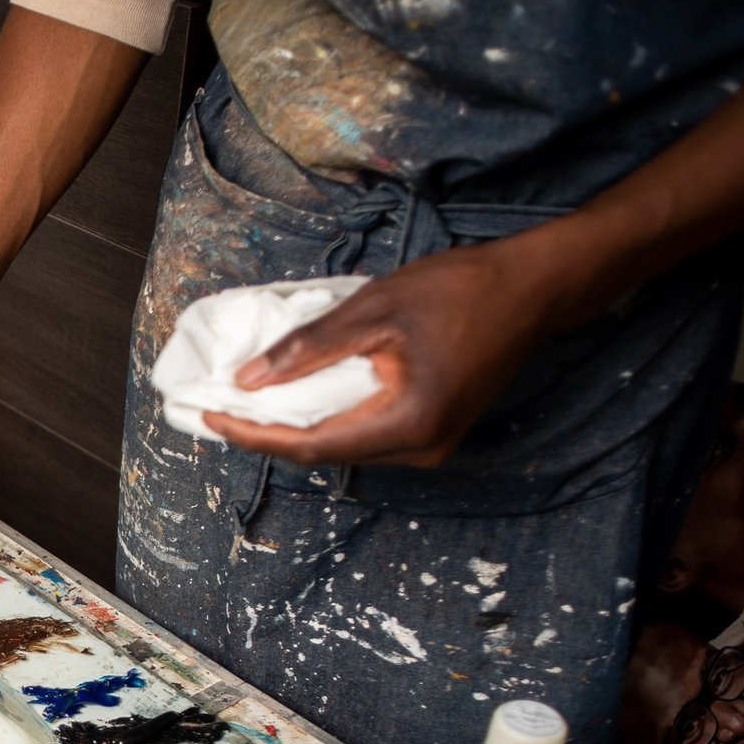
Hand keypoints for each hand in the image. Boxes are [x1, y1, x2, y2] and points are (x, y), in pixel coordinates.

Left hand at [202, 235, 566, 466]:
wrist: (532, 289)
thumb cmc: (460, 290)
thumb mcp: (374, 309)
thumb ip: (310, 349)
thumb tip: (249, 379)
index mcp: (407, 424)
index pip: (310, 445)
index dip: (254, 434)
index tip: (210, 417)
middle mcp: (421, 449)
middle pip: (325, 454)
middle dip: (268, 435)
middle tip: (219, 411)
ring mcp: (431, 446)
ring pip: (345, 447)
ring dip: (296, 428)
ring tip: (250, 405)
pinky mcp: (433, 433)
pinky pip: (366, 435)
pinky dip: (328, 419)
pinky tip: (298, 399)